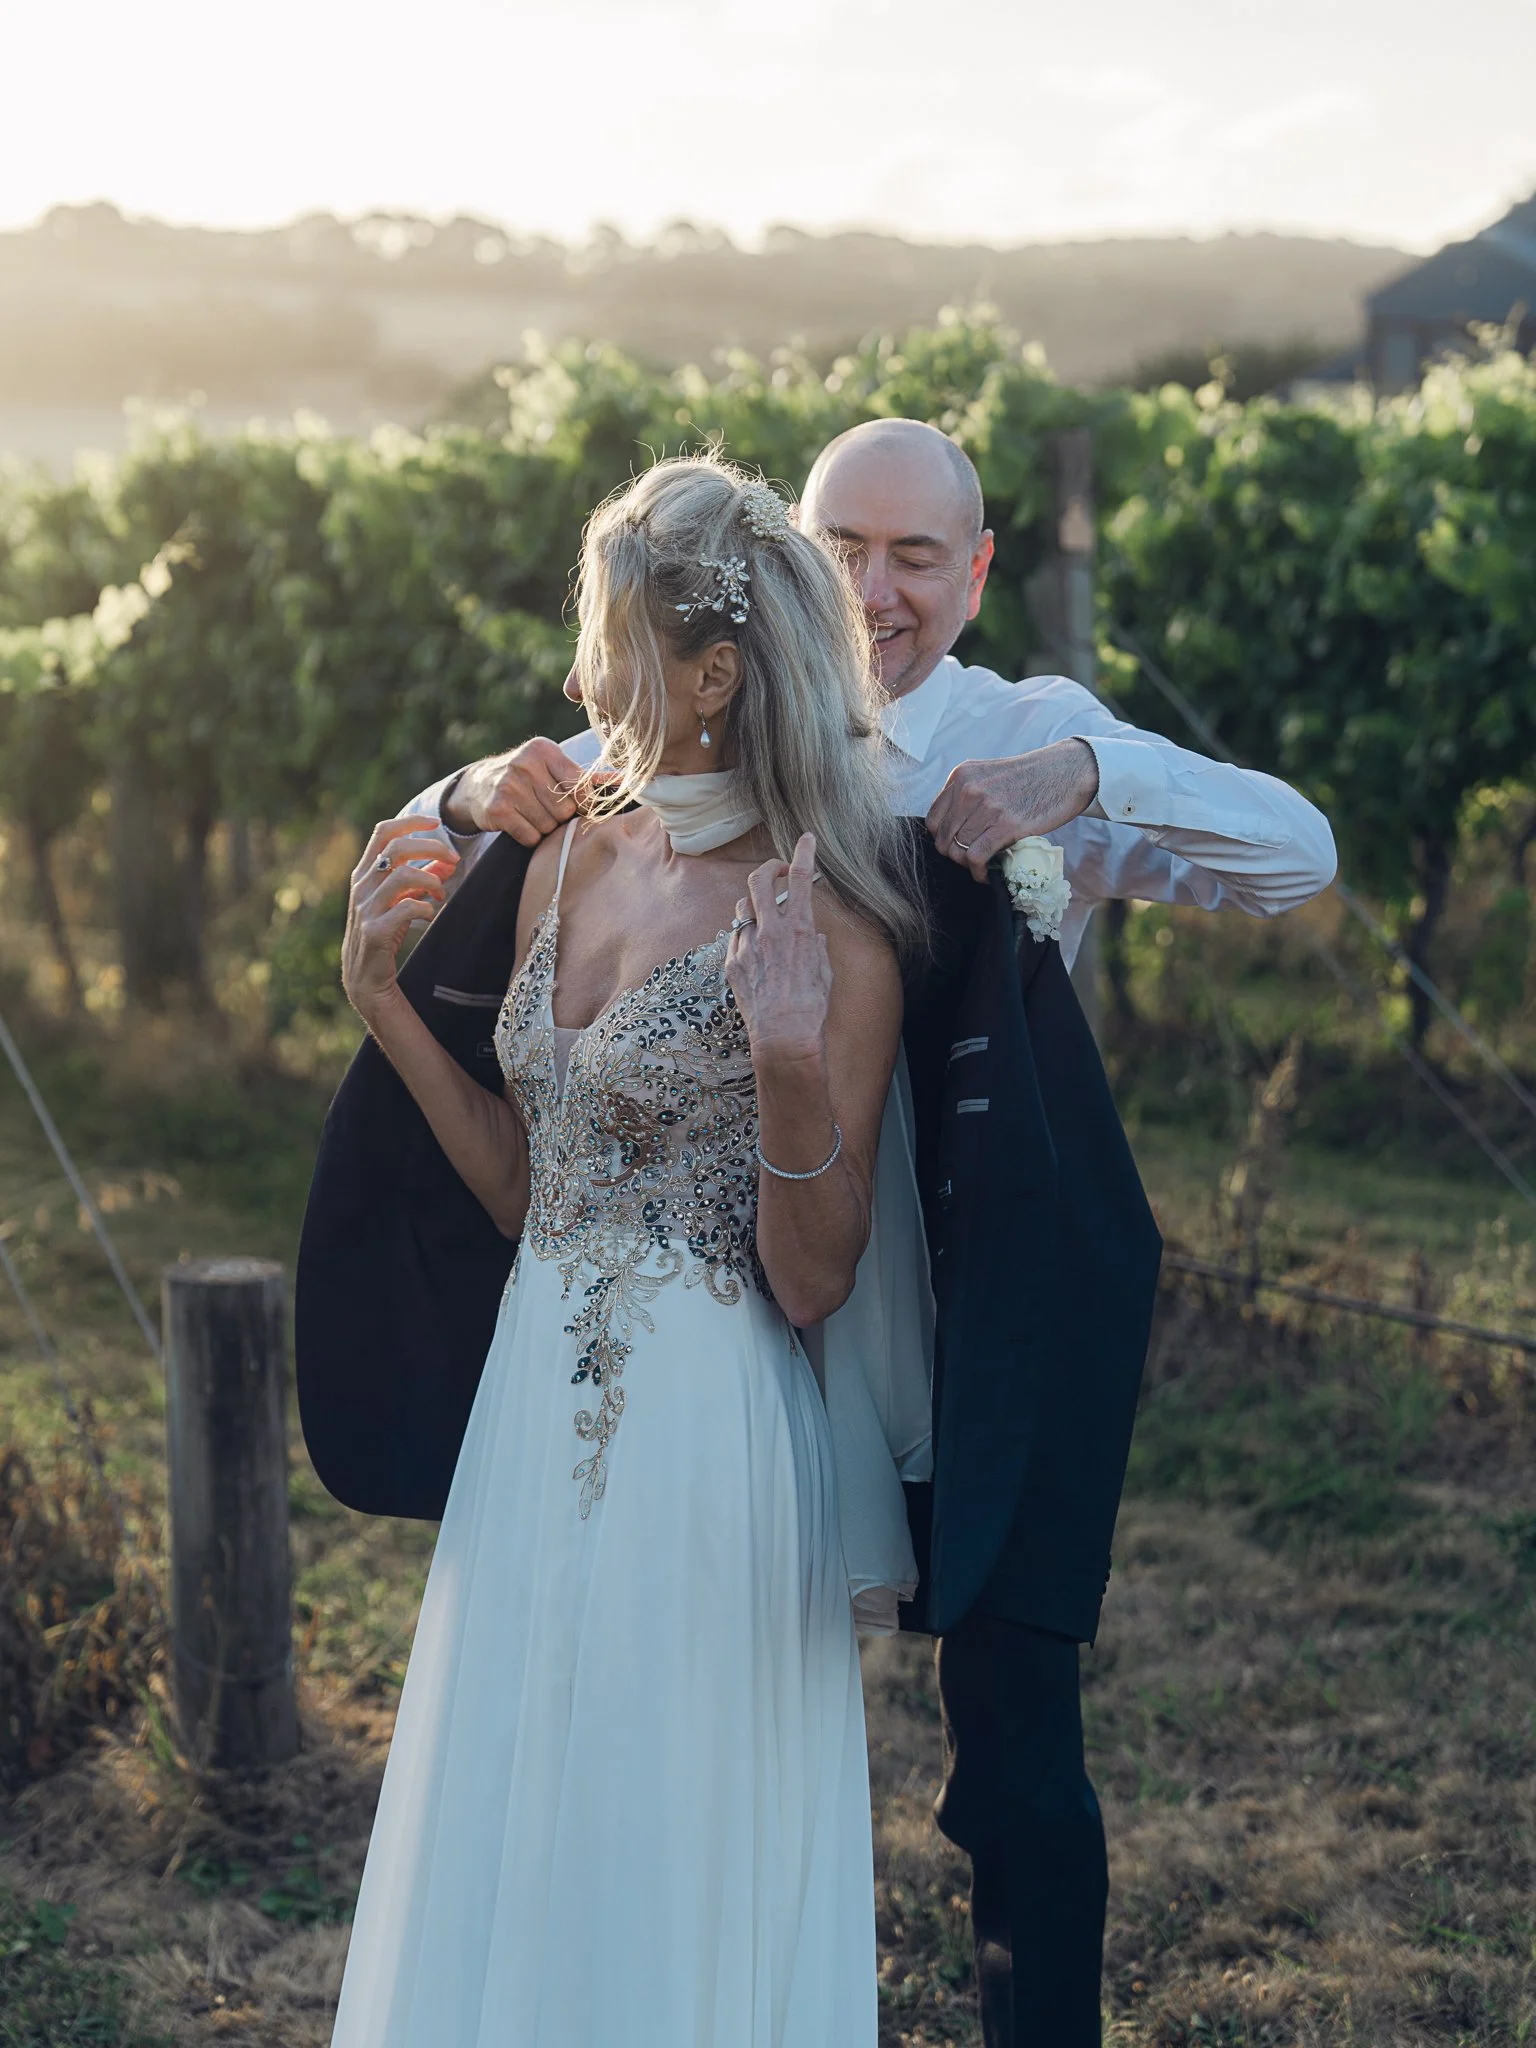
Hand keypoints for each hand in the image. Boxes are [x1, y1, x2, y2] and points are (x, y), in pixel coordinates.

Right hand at [341, 818, 458, 1021]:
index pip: (383, 832)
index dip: (411, 822)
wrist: (367, 982)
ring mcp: (365, 909)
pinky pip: (405, 908)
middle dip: (431, 848)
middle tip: (454, 860)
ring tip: (441, 894)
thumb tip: (447, 861)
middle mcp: (361, 886)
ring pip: (401, 874)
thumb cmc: (385, 936)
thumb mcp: (401, 902)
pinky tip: (431, 915)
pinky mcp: (375, 932)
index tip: (437, 823)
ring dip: (430, 880)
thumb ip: (421, 879)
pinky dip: (425, 907)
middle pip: (396, 847)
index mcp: (365, 873)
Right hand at [443, 738, 598, 844]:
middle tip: (546, 809)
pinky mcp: (497, 809)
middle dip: (560, 816)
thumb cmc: (526, 776)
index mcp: (544, 750)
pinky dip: (529, 836)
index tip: (578, 806)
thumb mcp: (552, 767)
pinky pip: (530, 836)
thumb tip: (624, 782)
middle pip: (565, 809)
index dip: (584, 803)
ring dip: (544, 828)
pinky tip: (520, 823)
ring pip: (549, 825)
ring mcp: (509, 786)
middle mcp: (525, 764)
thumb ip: (586, 777)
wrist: (477, 785)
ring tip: (532, 814)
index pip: (580, 785)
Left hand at [724, 835, 830, 1065]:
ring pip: (743, 908)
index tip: (806, 838)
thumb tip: (812, 936)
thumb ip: (816, 946)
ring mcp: (747, 945)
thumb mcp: (825, 971)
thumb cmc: (811, 1007)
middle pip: (759, 879)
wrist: (784, 1037)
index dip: (803, 852)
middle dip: (768, 867)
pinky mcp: (733, 963)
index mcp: (799, 929)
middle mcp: (771, 931)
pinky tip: (758, 958)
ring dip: (755, 908)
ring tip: (766, 921)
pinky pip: (736, 940)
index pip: (801, 877)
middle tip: (776, 871)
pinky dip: (747, 941)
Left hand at [926, 739, 1098, 881]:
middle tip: (971, 859)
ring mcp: (986, 807)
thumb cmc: (1029, 778)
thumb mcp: (988, 775)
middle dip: (954, 855)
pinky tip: (985, 875)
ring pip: (958, 850)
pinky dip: (978, 872)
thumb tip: (951, 829)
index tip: (957, 845)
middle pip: (943, 838)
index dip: (943, 839)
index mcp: (961, 776)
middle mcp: (969, 789)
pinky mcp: (1006, 825)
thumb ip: (966, 795)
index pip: (933, 819)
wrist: (1065, 772)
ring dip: (967, 865)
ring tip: (980, 867)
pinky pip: (977, 857)